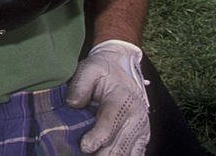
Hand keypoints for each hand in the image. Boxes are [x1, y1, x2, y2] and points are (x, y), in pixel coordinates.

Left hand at [66, 40, 150, 154]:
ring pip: (127, 155)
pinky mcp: (142, 138)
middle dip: (101, 154)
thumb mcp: (89, 69)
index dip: (97, 138)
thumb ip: (80, 85)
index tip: (84, 147)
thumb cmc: (103, 70)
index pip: (110, 124)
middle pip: (119, 147)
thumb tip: (73, 104)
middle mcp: (137, 118)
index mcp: (123, 101)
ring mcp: (142, 130)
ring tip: (91, 155)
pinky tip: (102, 154)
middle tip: (81, 154)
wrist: (124, 68)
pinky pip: (135, 155)